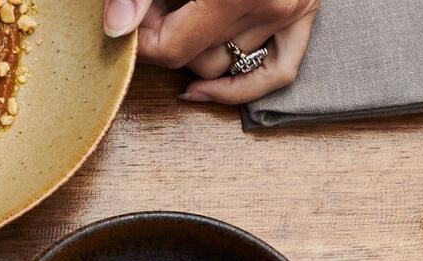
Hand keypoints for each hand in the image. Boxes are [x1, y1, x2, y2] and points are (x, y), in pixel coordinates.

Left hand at [103, 0, 317, 104]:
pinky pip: (279, 70)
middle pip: (198, 59)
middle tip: (155, 6)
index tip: (135, 13)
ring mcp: (293, 10)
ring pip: (229, 65)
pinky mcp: (306, 10)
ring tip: (182, 16)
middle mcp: (271, 5)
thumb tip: (117, 28)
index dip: (144, 38)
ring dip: (197, 48)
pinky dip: (242, 86)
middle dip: (168, 37)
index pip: (175, 49)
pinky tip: (205, 90)